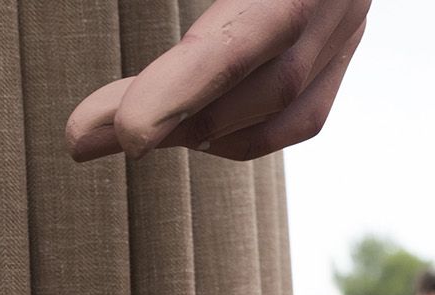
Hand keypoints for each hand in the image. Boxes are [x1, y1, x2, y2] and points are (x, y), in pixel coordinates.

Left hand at [67, 0, 370, 161]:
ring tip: (125, 134)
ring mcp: (348, 19)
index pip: (246, 36)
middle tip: (86, 135)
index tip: (128, 131)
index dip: (185, 88)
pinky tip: (191, 133)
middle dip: (174, 114)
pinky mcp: (345, 38)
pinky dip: (244, 132)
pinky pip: (304, 112)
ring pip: (286, 107)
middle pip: (265, 82)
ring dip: (203, 131)